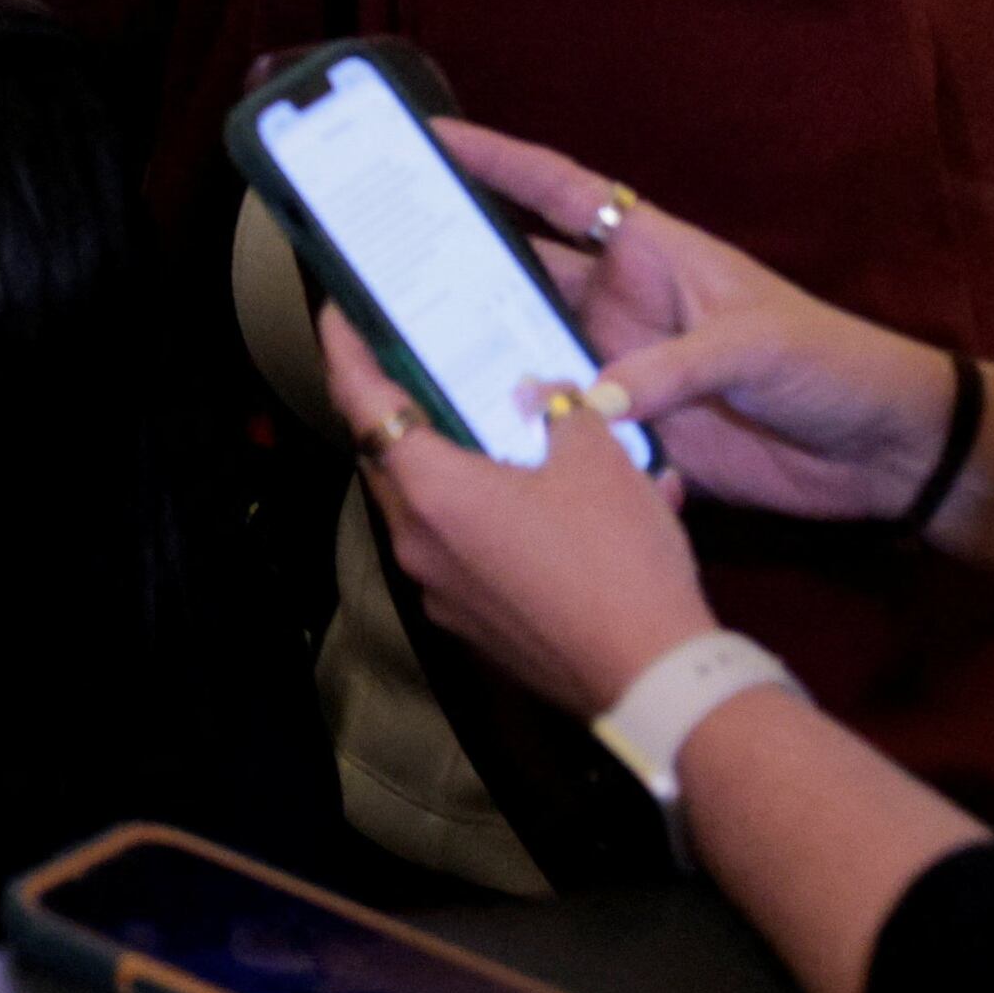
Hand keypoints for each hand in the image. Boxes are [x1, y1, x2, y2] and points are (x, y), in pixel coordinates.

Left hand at [322, 306, 714, 716]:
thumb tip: (540, 392)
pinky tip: (559, 507)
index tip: (341, 314)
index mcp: (430, 490)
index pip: (362, 401)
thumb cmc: (616, 560)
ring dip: (460, 468)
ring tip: (512, 435)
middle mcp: (417, 541)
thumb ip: (559, 408)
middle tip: (426, 368)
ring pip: (430, 508)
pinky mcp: (473, 623)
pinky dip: (495, 521)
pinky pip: (468, 554)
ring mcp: (441, 589)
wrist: (652, 678)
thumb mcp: (597, 458)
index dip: (347, 350)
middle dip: (403, 411)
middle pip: (387, 457)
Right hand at [426, 122, 960, 525]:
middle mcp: (620, 304)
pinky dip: (518, 427)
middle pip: (518, 272)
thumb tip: (587, 401)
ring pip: (525, 350)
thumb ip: (671, 370)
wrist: (885, 451)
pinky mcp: (630, 432)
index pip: (559, 192)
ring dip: (473, 351)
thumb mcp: (756, 345)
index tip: (427, 138)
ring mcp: (620, 368)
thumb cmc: (829, 363)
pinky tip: (463, 431)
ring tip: (394, 347)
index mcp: (650, 253)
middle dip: (451, 260)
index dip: (496, 162)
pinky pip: (558, 424)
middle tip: (371, 255)